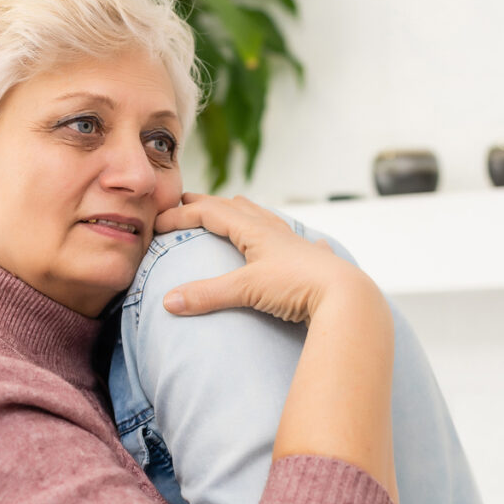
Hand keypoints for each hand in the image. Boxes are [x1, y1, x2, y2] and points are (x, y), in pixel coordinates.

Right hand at [155, 193, 366, 322]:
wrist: (346, 298)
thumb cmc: (297, 286)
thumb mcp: (246, 290)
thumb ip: (206, 295)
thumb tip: (168, 302)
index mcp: (254, 230)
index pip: (210, 213)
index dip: (181, 215)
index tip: (158, 223)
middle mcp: (274, 231)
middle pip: (236, 207)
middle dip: (208, 203)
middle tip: (187, 202)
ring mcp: (294, 244)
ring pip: (265, 218)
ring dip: (244, 212)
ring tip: (234, 211)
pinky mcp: (312, 261)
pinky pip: (299, 243)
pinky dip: (292, 239)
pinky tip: (308, 242)